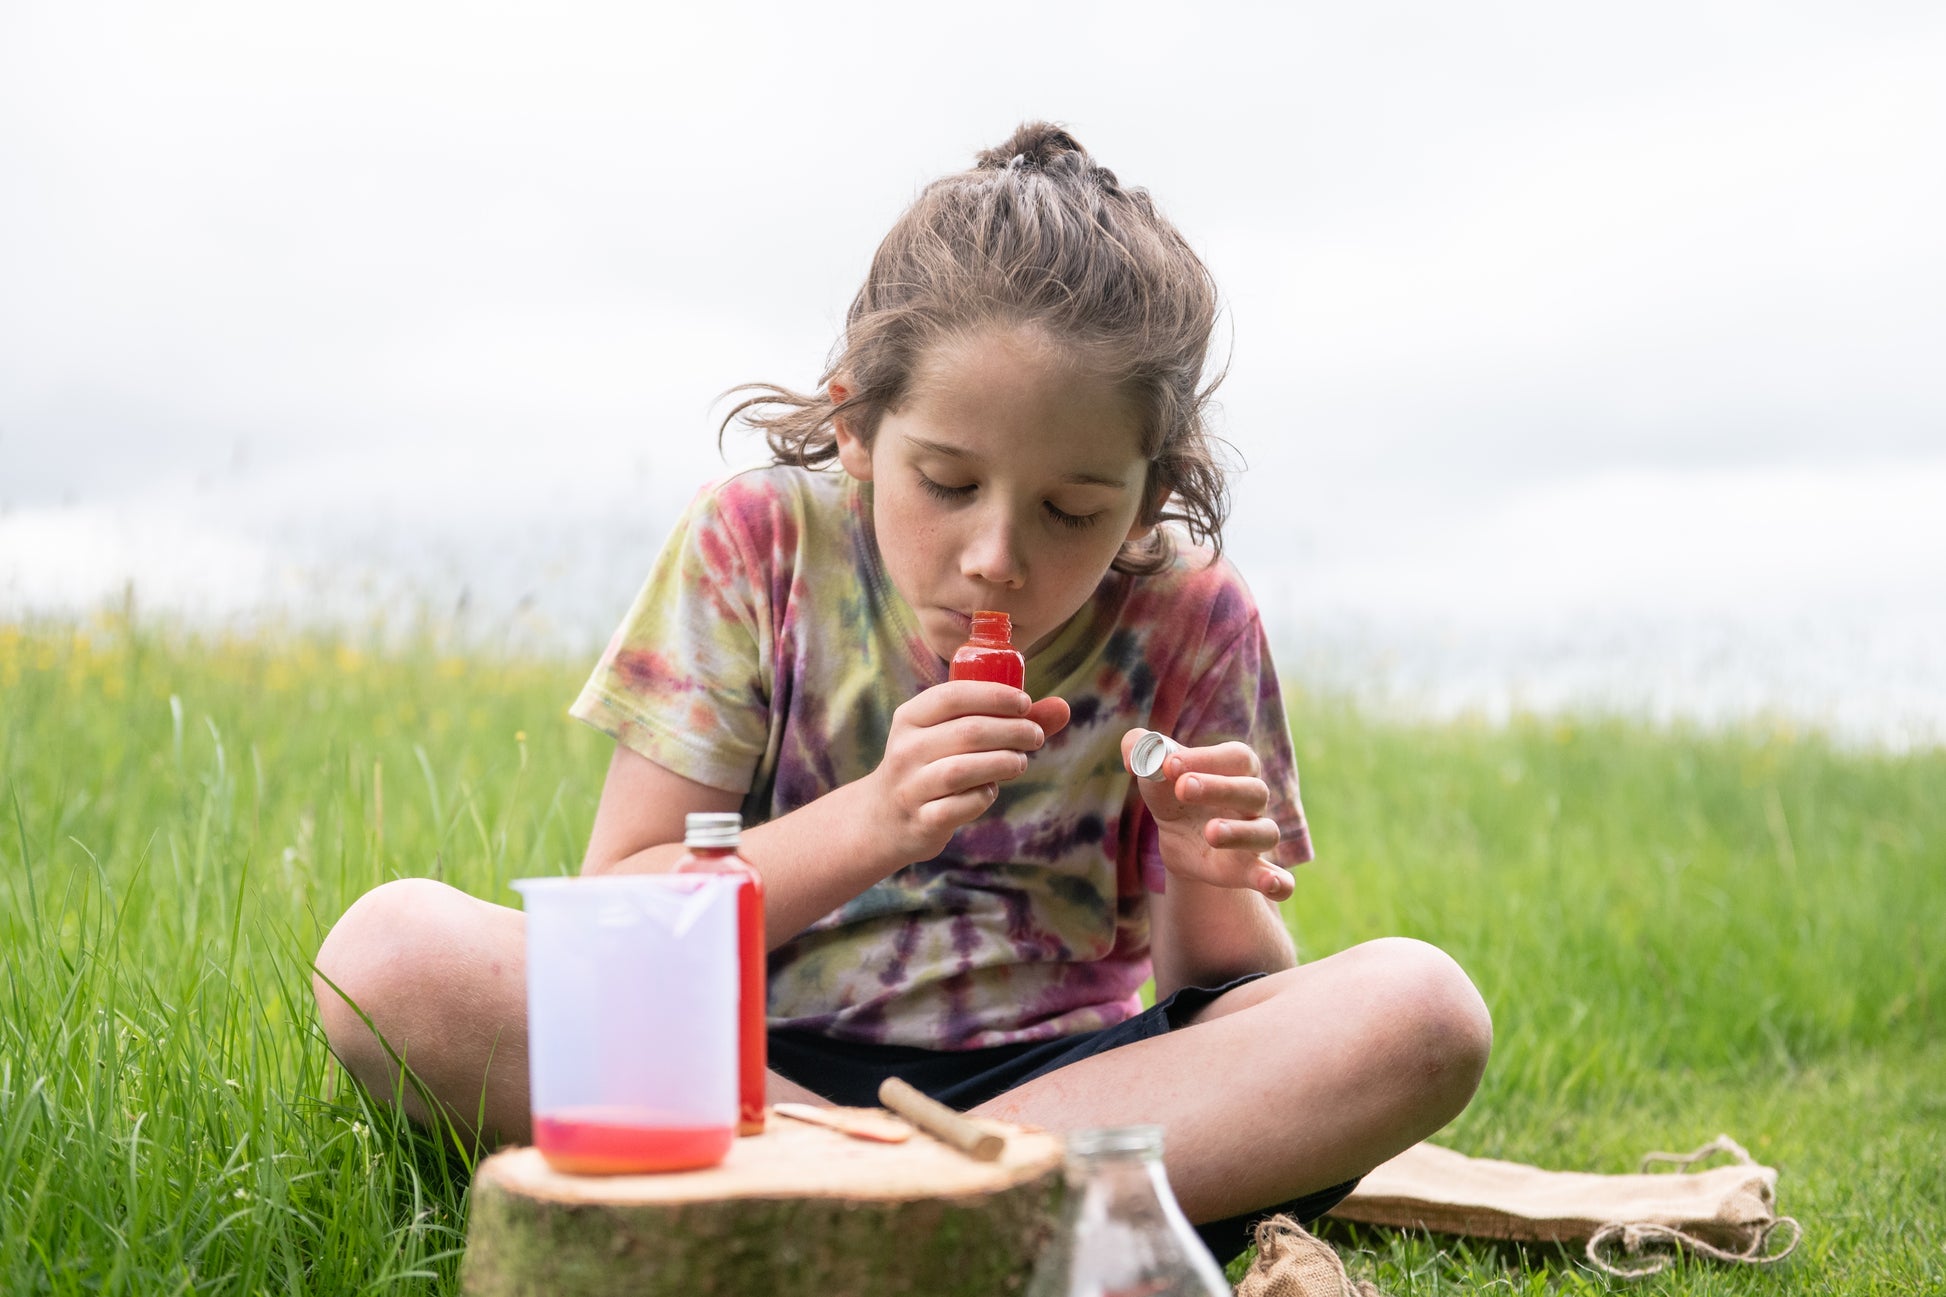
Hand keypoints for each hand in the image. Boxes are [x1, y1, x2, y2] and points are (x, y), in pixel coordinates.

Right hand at [866, 683, 1070, 864]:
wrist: (885, 817)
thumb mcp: (953, 735)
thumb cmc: (933, 765)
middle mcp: (906, 749)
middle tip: (1035, 736)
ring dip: (1002, 763)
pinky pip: (959, 806)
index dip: (995, 696)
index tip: (1025, 703)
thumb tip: (1063, 707)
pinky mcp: (921, 820)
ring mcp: (910, 786)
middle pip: (967, 732)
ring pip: (962, 770)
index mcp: (911, 717)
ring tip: (1019, 762)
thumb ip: (1006, 720)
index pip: (953, 696)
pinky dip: (982, 797)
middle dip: (1011, 731)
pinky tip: (989, 791)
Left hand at [1122, 730, 1293, 900]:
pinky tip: (1275, 886)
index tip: (1168, 765)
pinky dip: (1278, 881)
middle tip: (1182, 789)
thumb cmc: (1171, 789)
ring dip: (1240, 833)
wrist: (1177, 833)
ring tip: (1210, 833)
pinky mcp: (1246, 870)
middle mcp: (1252, 800)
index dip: (1205, 758)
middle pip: (1253, 790)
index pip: (1235, 757)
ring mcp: (1253, 835)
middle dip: (1219, 788)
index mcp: (1235, 767)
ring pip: (1264, 832)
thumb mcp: (1153, 766)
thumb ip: (1140, 748)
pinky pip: (1276, 877)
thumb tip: (1134, 758)